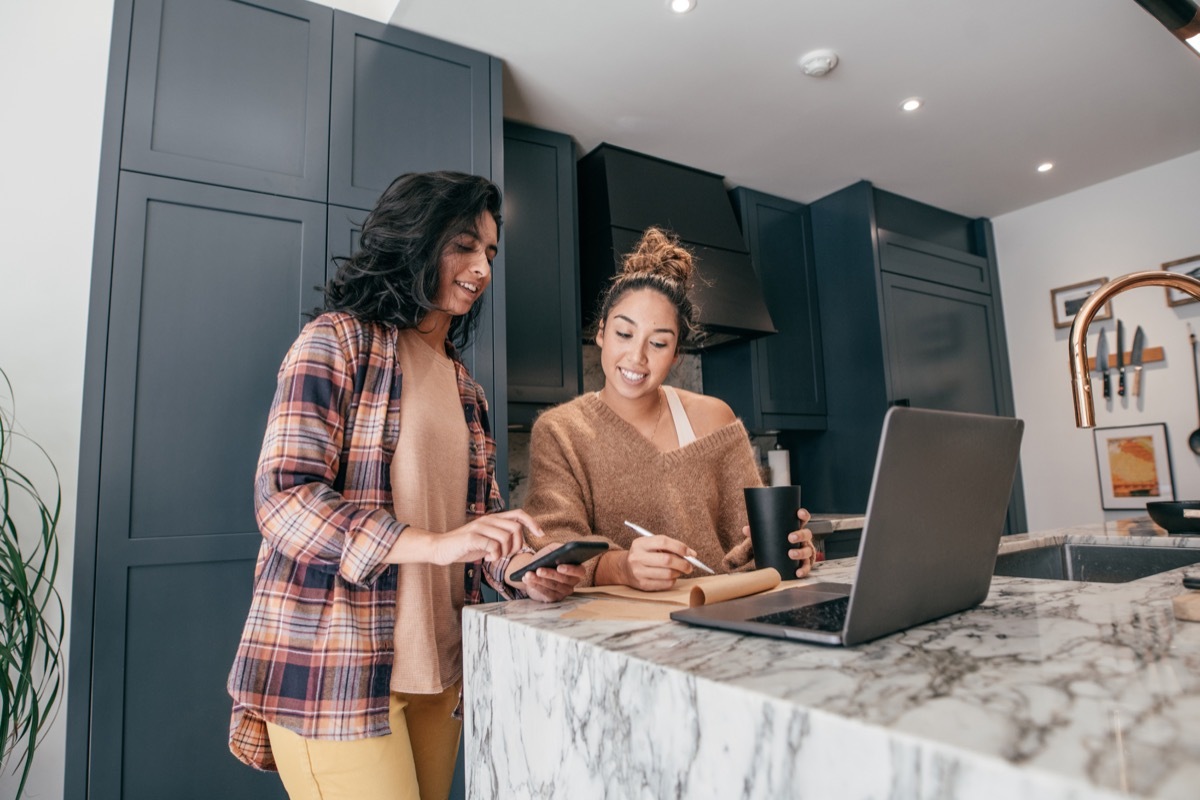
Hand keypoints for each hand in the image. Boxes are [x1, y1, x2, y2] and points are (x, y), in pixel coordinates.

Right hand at [389, 509, 543, 564]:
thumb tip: (519, 543)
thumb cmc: (464, 546)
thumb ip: (500, 539)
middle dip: (517, 545)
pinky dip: (494, 555)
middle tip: (506, 555)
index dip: (532, 523)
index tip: (540, 534)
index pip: (519, 514)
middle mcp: (488, 520)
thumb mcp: (486, 541)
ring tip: (494, 558)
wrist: (440, 548)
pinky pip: (493, 545)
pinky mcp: (472, 537)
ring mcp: (480, 527)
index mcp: (493, 519)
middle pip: (516, 528)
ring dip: (505, 552)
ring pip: (506, 537)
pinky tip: (486, 559)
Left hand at [509, 543, 586, 602]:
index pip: (580, 571)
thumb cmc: (546, 559)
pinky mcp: (553, 598)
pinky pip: (545, 593)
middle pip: (564, 579)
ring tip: (528, 574)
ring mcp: (564, 592)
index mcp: (576, 568)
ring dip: (539, 580)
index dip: (571, 570)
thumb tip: (563, 549)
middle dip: (550, 574)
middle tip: (539, 570)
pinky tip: (527, 579)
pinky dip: (535, 585)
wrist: (534, 570)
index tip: (559, 567)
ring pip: (553, 586)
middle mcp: (572, 582)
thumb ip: (558, 548)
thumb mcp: (552, 550)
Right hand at [618, 533, 696, 590]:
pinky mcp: (642, 584)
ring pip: (668, 574)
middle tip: (690, 566)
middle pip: (667, 560)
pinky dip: (673, 580)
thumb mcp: (650, 544)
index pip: (664, 542)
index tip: (691, 553)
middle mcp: (638, 557)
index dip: (680, 547)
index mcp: (640, 543)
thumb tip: (690, 554)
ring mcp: (639, 572)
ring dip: (678, 573)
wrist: (624, 568)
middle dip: (683, 563)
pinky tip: (671, 577)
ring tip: (679, 571)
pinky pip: (665, 584)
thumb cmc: (644, 554)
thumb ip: (668, 546)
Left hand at [742, 507, 816, 578]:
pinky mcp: (804, 562)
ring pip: (808, 550)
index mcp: (795, 528)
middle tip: (790, 537)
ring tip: (791, 554)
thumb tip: (746, 529)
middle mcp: (802, 539)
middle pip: (807, 534)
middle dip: (800, 535)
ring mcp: (804, 550)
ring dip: (801, 552)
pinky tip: (798, 573)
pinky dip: (803, 570)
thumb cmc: (774, 542)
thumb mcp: (767, 535)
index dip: (803, 515)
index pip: (803, 519)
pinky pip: (806, 566)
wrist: (777, 557)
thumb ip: (757, 532)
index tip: (799, 513)